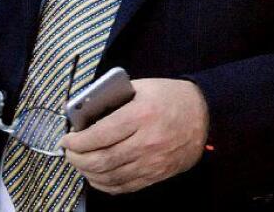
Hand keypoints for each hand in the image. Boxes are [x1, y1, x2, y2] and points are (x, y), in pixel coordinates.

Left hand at [62, 78, 207, 194]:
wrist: (206, 115)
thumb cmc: (171, 97)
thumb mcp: (142, 87)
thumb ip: (114, 98)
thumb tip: (84, 112)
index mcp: (141, 115)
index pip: (99, 135)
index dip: (76, 141)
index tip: (67, 139)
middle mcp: (146, 141)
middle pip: (101, 160)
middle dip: (77, 159)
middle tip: (69, 153)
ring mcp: (152, 161)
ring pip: (110, 177)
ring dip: (88, 173)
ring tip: (80, 164)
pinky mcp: (157, 174)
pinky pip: (124, 186)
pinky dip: (105, 184)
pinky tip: (97, 176)